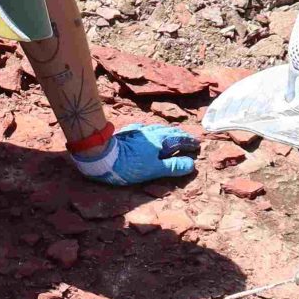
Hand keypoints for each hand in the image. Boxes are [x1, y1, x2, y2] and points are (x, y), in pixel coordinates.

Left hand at [72, 124, 196, 186]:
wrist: (100, 153)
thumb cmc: (128, 165)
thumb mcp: (153, 169)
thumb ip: (172, 167)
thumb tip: (192, 164)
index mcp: (159, 140)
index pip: (179, 139)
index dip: (188, 142)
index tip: (197, 144)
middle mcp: (150, 132)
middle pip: (169, 132)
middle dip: (180, 136)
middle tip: (188, 139)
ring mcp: (138, 131)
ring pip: (157, 129)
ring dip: (167, 132)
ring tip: (172, 134)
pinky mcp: (127, 133)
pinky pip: (145, 130)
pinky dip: (152, 131)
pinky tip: (148, 132)